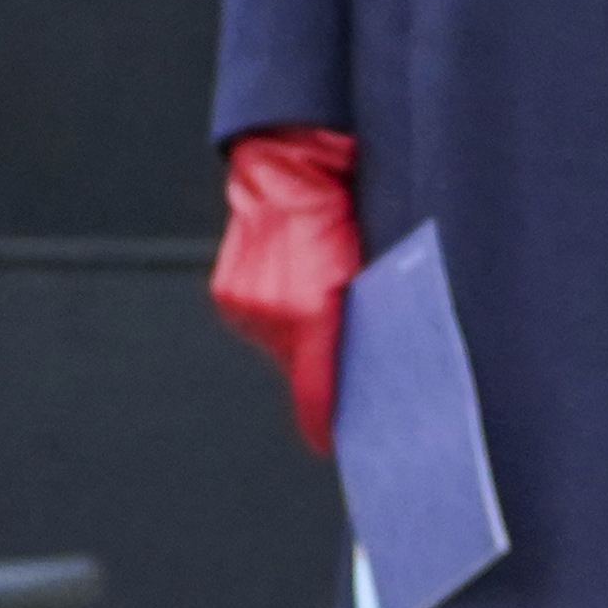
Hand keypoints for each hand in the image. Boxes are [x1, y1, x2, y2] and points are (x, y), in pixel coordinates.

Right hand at [209, 126, 361, 453]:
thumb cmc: (343, 211)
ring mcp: (246, 302)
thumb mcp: (371, 268)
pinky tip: (301, 290)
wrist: (291, 163)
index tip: (332, 444)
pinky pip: (264, 325)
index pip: (316, 387)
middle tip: (354, 362)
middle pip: (302, 369)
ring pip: (283, 346)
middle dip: (326, 368)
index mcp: (310, 309)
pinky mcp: (231, 292)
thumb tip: (375, 365)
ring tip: (326, 304)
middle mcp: (270, 311)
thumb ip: (373, 320)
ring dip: (304, 341)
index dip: (324, 420)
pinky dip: (283, 320)